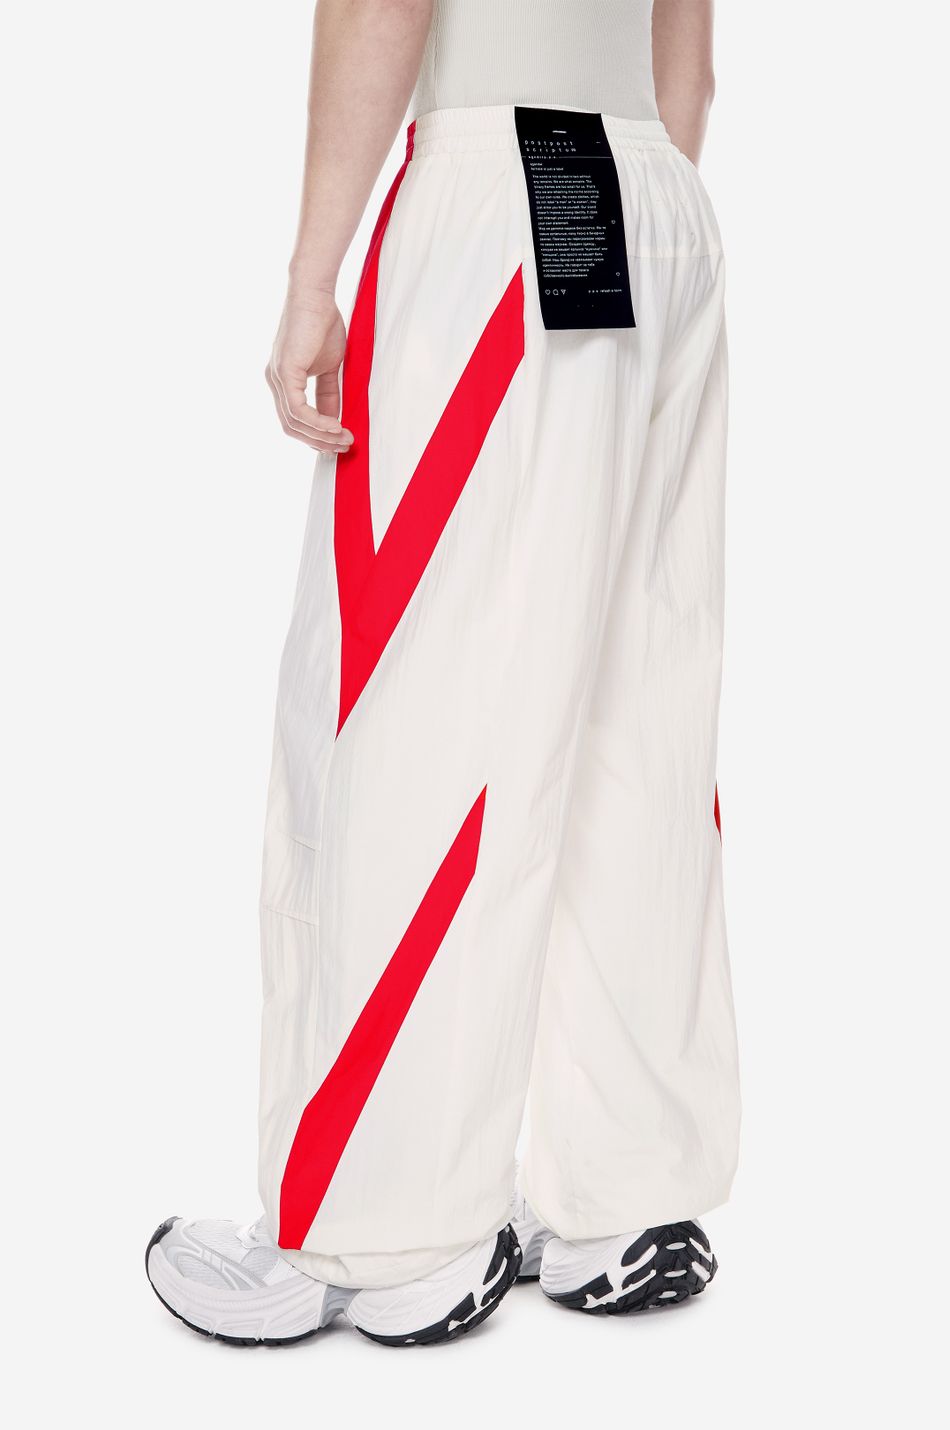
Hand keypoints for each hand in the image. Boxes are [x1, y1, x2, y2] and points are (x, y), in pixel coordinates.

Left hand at [265, 288, 354, 453]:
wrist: (316, 295)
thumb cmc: (323, 323)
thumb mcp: (331, 367)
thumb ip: (329, 394)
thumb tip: (335, 420)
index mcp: (283, 381)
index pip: (295, 420)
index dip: (317, 436)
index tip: (340, 442)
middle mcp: (274, 381)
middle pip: (291, 427)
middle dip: (319, 442)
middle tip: (345, 447)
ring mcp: (276, 378)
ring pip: (294, 423)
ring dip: (321, 436)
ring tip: (345, 438)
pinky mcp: (284, 372)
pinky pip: (297, 409)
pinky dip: (317, 422)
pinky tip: (335, 427)